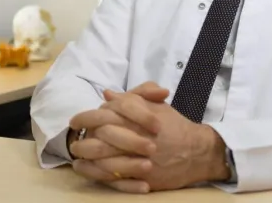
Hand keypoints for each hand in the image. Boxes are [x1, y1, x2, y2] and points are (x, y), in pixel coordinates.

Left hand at [72, 82, 229, 192]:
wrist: (197, 152)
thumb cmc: (175, 126)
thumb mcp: (156, 107)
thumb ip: (132, 99)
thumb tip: (107, 94)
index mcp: (138, 117)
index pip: (106, 113)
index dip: (86, 117)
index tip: (75, 120)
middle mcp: (136, 136)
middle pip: (101, 136)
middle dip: (83, 138)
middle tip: (74, 140)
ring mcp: (139, 157)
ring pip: (104, 158)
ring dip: (86, 157)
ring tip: (76, 155)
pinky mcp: (142, 176)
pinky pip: (114, 176)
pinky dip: (96, 173)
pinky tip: (86, 169)